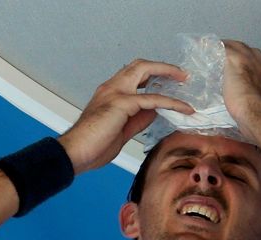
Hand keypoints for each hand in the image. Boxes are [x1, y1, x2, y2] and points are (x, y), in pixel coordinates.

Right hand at [58, 59, 193, 174]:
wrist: (74, 153)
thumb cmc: (92, 146)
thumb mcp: (122, 130)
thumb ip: (138, 118)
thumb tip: (156, 112)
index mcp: (109, 93)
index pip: (133, 76)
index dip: (152, 76)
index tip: (169, 82)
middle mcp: (112, 87)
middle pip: (140, 65)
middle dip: (162, 67)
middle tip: (181, 75)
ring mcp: (116, 92)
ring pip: (146, 72)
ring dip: (169, 75)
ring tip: (186, 81)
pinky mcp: (122, 103)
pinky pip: (152, 99)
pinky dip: (171, 102)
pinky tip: (183, 108)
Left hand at [221, 40, 260, 142]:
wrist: (256, 113)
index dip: (254, 68)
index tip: (246, 73)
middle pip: (251, 54)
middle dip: (242, 56)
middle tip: (229, 62)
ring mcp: (250, 61)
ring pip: (238, 47)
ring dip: (229, 49)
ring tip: (217, 53)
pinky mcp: (236, 59)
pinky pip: (224, 47)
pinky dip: (216, 47)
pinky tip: (208, 48)